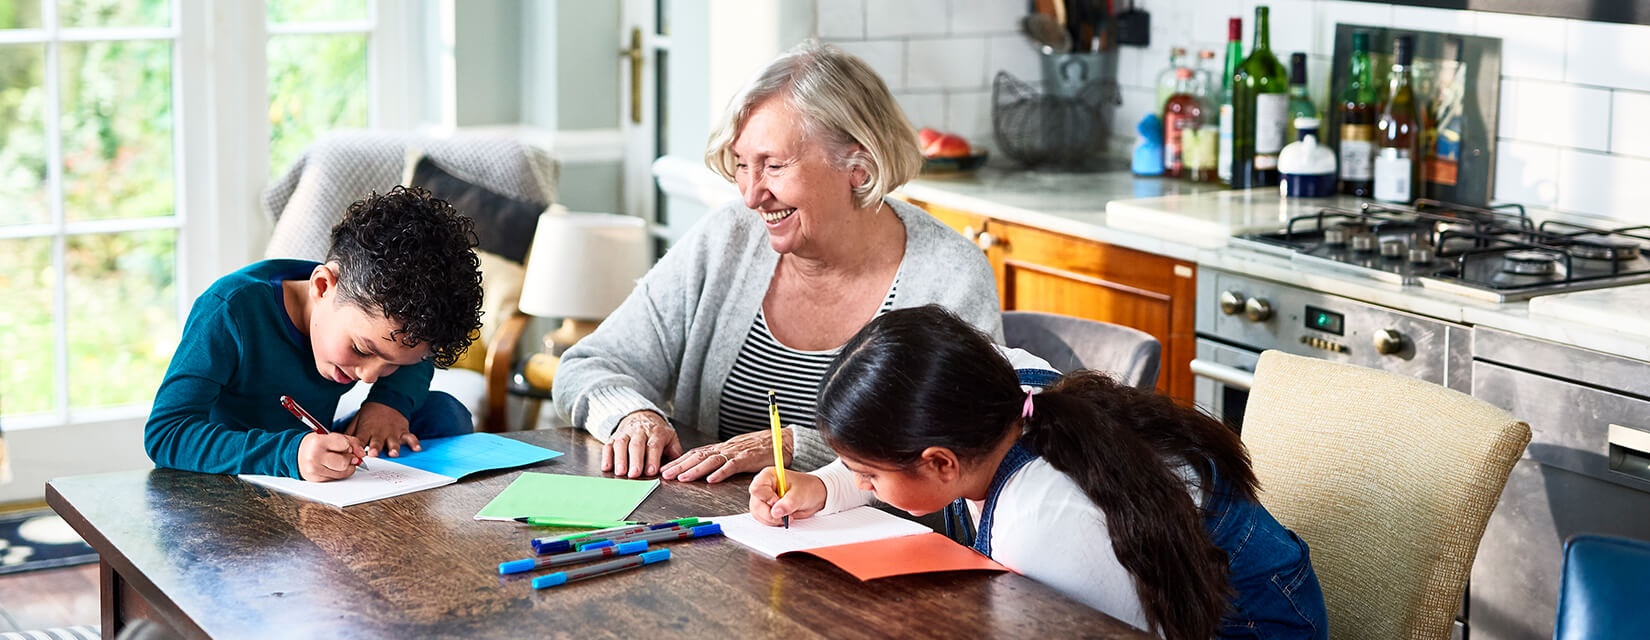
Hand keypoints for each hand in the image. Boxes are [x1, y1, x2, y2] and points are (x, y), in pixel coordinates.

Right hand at [297, 432, 366, 481]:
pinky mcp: (316, 480)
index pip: (344, 445)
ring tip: (338, 461)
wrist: (297, 453)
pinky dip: (338, 473)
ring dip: (346, 468)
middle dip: (349, 459)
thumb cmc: (316, 444)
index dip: (348, 446)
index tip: (344, 446)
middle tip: (345, 455)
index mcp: (318, 442)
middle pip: (344, 463)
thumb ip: (351, 442)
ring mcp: (314, 470)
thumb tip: (361, 454)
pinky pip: (336, 479)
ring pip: (342, 473)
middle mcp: (314, 457)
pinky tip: (332, 467)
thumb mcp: (332, 436)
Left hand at [343, 401, 419, 457]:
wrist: (388, 399)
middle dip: (375, 448)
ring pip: (393, 442)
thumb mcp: (357, 420)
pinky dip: (414, 443)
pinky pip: (410, 437)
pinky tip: (416, 448)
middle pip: (377, 442)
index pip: (360, 440)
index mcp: (366, 429)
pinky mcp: (403, 431)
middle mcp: (380, 432)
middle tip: (373, 454)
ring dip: (393, 448)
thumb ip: (349, 433)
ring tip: (393, 453)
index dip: (357, 447)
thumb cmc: (371, 413)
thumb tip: (337, 443)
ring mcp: (392, 432)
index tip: (356, 454)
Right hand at [603, 411, 682, 477]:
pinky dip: (607, 456)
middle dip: (635, 460)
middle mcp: (640, 432)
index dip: (652, 458)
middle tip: (634, 474)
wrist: (642, 415)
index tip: (651, 471)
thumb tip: (677, 466)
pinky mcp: (614, 437)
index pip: (654, 445)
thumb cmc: (657, 431)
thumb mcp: (670, 437)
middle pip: (636, 445)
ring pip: (621, 444)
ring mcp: (625, 434)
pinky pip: (609, 445)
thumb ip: (675, 451)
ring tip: (621, 472)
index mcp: (656, 433)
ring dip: (620, 458)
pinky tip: (607, 467)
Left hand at [663, 427, 792, 482]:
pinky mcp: (748, 459)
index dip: (679, 461)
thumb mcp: (736, 451)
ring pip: (711, 461)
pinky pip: (732, 466)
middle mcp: (725, 449)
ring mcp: (736, 453)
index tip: (665, 468)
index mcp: (721, 448)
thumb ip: (723, 458)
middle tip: (665, 474)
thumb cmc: (760, 447)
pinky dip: (721, 473)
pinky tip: (711, 479)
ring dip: (695, 470)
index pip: (695, 453)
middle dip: (680, 465)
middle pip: (698, 456)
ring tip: (682, 478)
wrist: (781, 439)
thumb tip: (707, 467)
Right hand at [749, 468, 824, 525]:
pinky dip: (772, 522)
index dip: (766, 499)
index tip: (778, 502)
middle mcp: (763, 487)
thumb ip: (788, 503)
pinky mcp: (766, 508)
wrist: (814, 495)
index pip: (757, 488)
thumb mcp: (801, 494)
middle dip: (770, 513)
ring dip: (771, 519)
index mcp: (769, 476)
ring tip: (786, 516)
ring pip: (757, 513)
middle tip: (784, 515)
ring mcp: (763, 498)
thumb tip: (776, 512)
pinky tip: (783, 518)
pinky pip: (762, 519)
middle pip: (756, 504)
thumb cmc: (808, 488)